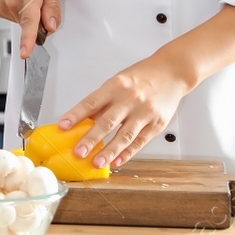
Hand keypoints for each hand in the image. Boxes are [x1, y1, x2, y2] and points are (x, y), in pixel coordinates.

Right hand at [0, 0, 63, 57]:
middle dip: (39, 17)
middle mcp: (11, 1)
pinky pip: (13, 18)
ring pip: (22, 22)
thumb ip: (53, 5)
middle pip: (30, 25)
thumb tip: (52, 26)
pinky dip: (19, 11)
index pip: (29, 22)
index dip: (28, 39)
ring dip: (28, 13)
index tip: (25, 52)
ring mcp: (1, 6)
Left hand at [56, 53, 190, 167]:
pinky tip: (116, 161)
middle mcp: (130, 99)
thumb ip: (103, 101)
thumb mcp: (118, 81)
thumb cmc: (142, 77)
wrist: (172, 72)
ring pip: (125, 135)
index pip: (91, 102)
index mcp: (116, 86)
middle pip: (107, 121)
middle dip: (91, 138)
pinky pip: (140, 141)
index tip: (62, 126)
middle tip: (78, 152)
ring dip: (109, 151)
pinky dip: (128, 153)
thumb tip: (83, 121)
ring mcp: (145, 112)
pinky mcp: (158, 124)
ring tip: (96, 162)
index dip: (76, 115)